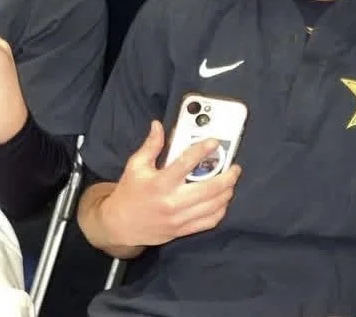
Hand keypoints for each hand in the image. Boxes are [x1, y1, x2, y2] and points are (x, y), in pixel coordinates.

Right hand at [100, 121, 240, 247]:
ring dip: (227, 192)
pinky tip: (223, 199)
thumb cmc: (130, 192)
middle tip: (234, 167)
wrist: (121, 224)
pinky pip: (209, 221)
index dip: (202, 150)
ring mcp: (179, 218)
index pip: (186, 164)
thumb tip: (158, 125)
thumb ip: (151, 145)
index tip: (214, 142)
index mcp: (160, 183)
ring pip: (213, 206)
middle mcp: (172, 202)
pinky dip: (221, 210)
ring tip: (230, 181)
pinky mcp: (183, 230)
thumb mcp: (136, 165)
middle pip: (208, 189)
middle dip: (227, 176)